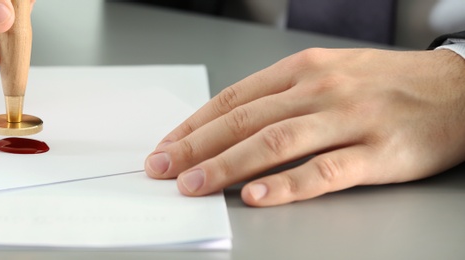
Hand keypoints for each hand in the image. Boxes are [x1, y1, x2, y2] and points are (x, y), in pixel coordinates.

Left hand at [145, 48, 464, 206]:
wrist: (458, 88)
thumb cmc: (384, 84)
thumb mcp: (327, 75)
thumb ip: (280, 98)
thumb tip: (228, 127)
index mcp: (302, 70)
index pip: (233, 99)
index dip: (194, 125)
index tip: (166, 147)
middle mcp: (320, 90)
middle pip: (245, 121)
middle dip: (196, 147)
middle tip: (162, 170)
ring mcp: (349, 120)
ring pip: (276, 143)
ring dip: (228, 166)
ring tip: (194, 186)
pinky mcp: (378, 153)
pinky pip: (326, 171)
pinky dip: (288, 185)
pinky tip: (257, 196)